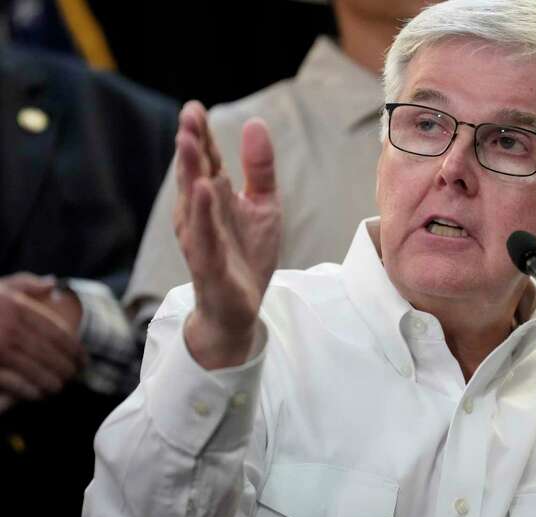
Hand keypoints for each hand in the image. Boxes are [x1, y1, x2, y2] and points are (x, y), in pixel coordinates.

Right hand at [0, 273, 84, 401]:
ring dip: (51, 381)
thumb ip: (24, 283)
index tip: (84, 358)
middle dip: (67, 367)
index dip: (74, 348)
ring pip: (34, 369)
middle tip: (76, 376)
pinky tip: (38, 394)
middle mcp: (9, 328)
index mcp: (16, 308)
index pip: (56, 332)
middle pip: (49, 353)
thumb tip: (52, 283)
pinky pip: (13, 382)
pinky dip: (29, 390)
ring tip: (59, 387)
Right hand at [174, 101, 280, 369]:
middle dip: (191, 145)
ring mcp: (202, 238)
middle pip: (195, 174)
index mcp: (214, 197)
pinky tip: (204, 190)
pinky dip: (203, 214)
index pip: (206, 160)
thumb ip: (260, 168)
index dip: (202, 135)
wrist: (241, 307)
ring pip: (194, 201)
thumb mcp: (263, 204)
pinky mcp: (209, 263)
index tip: (194, 107)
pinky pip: (205, 236)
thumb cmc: (246, 254)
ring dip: (190, 171)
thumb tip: (255, 123)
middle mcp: (201, 214)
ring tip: (188, 142)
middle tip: (188, 116)